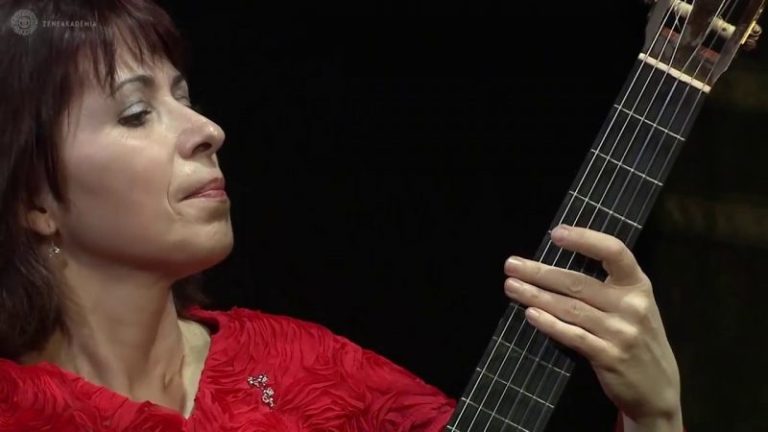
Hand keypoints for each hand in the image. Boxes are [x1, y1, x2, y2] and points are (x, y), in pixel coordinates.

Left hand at [502, 224, 682, 431]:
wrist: (659, 389)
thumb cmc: (637, 338)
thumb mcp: (634, 306)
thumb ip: (607, 286)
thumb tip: (555, 268)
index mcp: (638, 285)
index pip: (614, 251)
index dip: (585, 239)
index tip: (555, 233)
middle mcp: (631, 305)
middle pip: (578, 282)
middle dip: (540, 272)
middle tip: (511, 265)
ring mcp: (621, 332)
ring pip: (570, 308)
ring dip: (536, 296)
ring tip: (512, 287)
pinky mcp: (609, 356)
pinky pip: (573, 336)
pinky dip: (549, 324)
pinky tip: (530, 314)